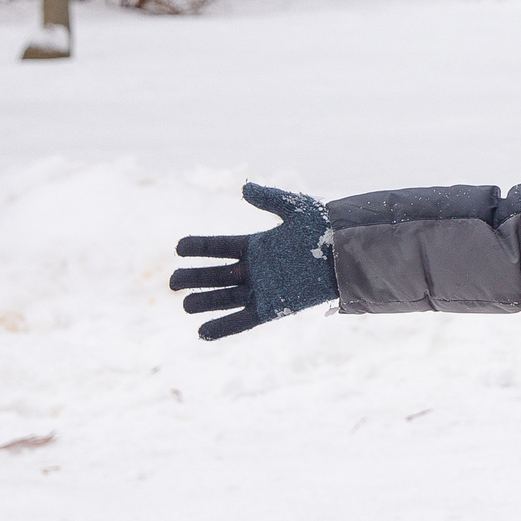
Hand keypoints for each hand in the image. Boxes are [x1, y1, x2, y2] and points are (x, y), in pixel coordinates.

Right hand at [170, 183, 338, 340]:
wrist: (348, 255)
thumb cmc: (325, 230)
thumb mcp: (295, 209)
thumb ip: (269, 198)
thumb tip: (243, 188)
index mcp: (256, 245)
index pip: (219, 247)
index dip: (198, 248)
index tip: (179, 248)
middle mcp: (256, 269)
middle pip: (216, 275)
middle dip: (193, 278)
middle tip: (173, 282)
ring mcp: (263, 289)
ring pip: (225, 298)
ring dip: (203, 302)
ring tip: (184, 304)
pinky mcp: (273, 308)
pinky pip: (242, 320)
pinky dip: (223, 327)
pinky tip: (201, 333)